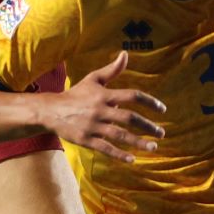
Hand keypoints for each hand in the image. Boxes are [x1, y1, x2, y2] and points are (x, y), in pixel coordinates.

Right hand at [45, 51, 165, 162]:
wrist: (51, 110)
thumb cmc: (76, 94)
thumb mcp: (93, 79)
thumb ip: (112, 69)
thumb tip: (125, 53)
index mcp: (104, 95)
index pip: (132, 96)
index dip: (149, 102)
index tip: (162, 109)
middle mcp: (100, 110)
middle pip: (129, 118)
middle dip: (147, 126)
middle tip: (162, 133)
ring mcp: (93, 126)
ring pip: (119, 135)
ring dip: (138, 142)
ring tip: (153, 147)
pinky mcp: (86, 140)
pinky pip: (105, 148)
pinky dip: (119, 154)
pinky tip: (132, 159)